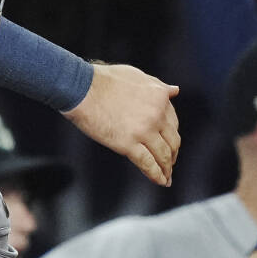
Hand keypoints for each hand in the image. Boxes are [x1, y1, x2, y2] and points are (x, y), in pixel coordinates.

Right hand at [63, 62, 180, 186]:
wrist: (82, 88)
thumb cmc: (104, 80)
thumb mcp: (137, 76)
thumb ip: (157, 86)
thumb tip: (175, 91)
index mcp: (160, 97)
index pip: (173, 122)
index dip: (172, 135)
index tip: (170, 143)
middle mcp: (157, 115)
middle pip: (172, 141)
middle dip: (173, 154)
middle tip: (170, 163)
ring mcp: (144, 131)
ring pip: (163, 155)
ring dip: (167, 168)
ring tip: (166, 177)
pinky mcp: (128, 145)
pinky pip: (148, 164)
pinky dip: (156, 175)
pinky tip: (160, 181)